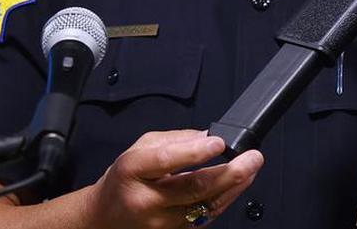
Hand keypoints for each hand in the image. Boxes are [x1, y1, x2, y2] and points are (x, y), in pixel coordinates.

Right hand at [85, 129, 263, 228]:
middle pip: (193, 187)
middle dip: (229, 172)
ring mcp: (161, 222)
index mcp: (134, 170)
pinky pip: (205, 217)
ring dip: (233, 187)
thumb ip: (174, 140)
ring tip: (251, 169)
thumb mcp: (139, 148)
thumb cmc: (123, 180)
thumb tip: (207, 136)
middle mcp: (147, 199)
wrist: (105, 217)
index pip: (166, 161)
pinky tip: (236, 187)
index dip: (195, 152)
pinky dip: (223, 201)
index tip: (219, 142)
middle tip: (252, 158)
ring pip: (205, 205)